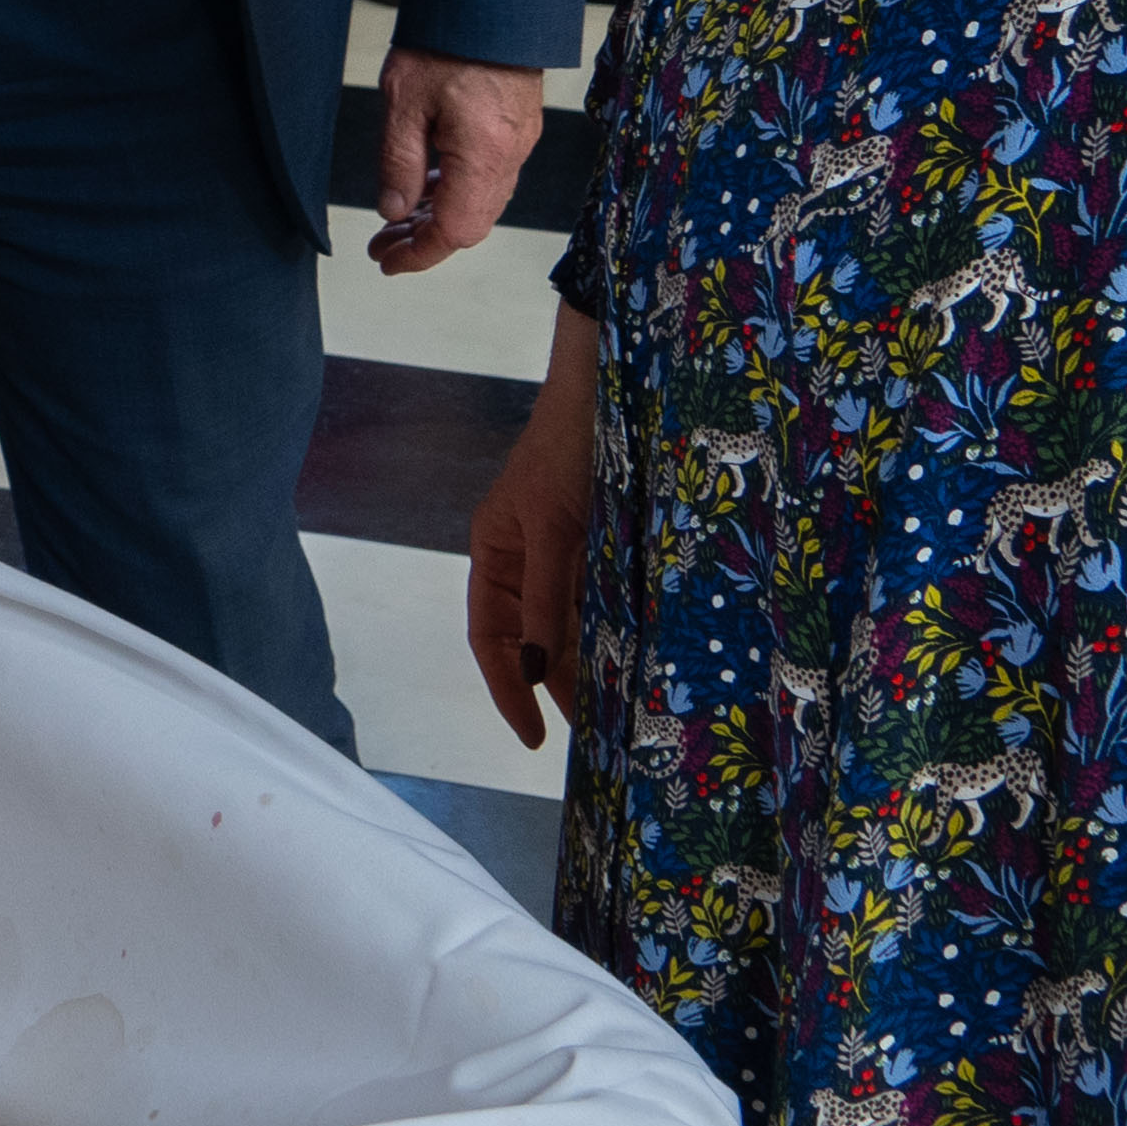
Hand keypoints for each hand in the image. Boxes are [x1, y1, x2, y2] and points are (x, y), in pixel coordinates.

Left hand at [372, 43, 545, 272]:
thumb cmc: (449, 37)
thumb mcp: (403, 102)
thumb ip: (399, 163)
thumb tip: (394, 211)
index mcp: (484, 154)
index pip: (455, 231)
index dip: (420, 255)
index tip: (389, 262)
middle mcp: (510, 154)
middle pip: (471, 224)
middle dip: (425, 241)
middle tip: (383, 246)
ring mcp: (519, 141)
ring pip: (481, 202)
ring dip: (439, 217)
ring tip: (396, 220)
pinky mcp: (517, 127)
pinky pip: (488, 176)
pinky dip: (456, 190)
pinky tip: (426, 186)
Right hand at [465, 311, 598, 748]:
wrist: (613, 389)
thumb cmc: (568, 448)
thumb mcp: (554, 528)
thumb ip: (548, 599)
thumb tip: (537, 670)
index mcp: (494, 552)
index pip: (490, 638)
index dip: (507, 689)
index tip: (535, 736)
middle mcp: (525, 559)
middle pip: (533, 640)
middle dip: (557, 687)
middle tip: (594, 736)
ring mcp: (565, 554)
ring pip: (571, 625)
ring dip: (591, 663)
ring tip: (619, 710)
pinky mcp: (602, 546)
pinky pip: (602, 602)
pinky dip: (614, 632)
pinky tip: (636, 659)